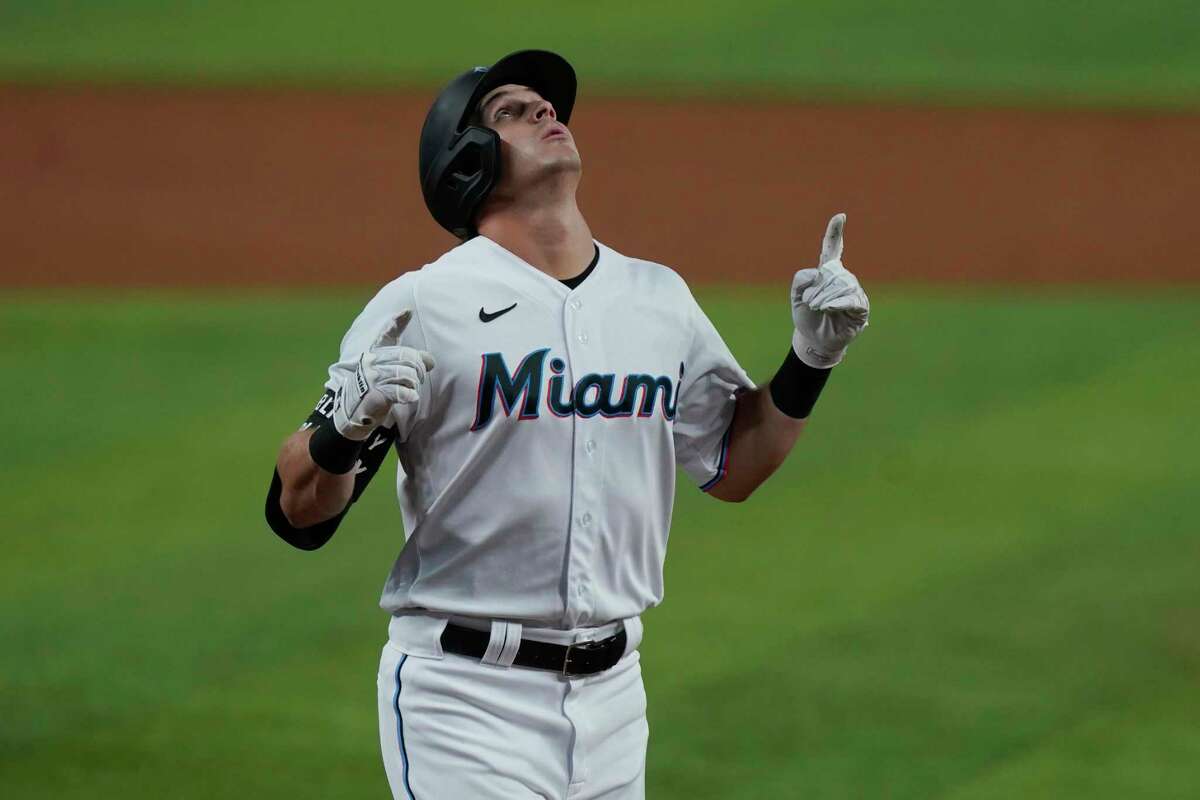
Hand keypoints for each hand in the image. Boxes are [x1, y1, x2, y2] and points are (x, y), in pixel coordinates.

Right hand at [332, 310, 435, 439]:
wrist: (354, 413)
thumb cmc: (376, 389)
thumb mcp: (389, 371)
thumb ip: (410, 361)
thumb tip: (431, 361)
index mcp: (375, 353)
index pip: (387, 335)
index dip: (396, 323)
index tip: (407, 311)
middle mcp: (372, 362)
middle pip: (408, 357)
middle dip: (419, 369)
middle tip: (417, 379)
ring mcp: (372, 378)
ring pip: (407, 373)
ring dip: (414, 384)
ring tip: (410, 390)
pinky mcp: (375, 395)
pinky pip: (400, 390)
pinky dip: (409, 394)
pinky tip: (411, 397)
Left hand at [790, 213, 869, 367]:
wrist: (814, 340)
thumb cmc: (807, 317)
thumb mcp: (796, 296)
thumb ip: (801, 279)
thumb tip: (819, 274)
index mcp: (826, 272)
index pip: (832, 248)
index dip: (835, 233)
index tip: (840, 216)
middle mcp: (843, 277)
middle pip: (831, 272)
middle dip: (817, 288)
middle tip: (811, 303)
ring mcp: (853, 290)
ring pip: (841, 284)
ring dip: (825, 297)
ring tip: (818, 308)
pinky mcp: (860, 306)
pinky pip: (851, 299)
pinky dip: (838, 303)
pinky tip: (828, 308)